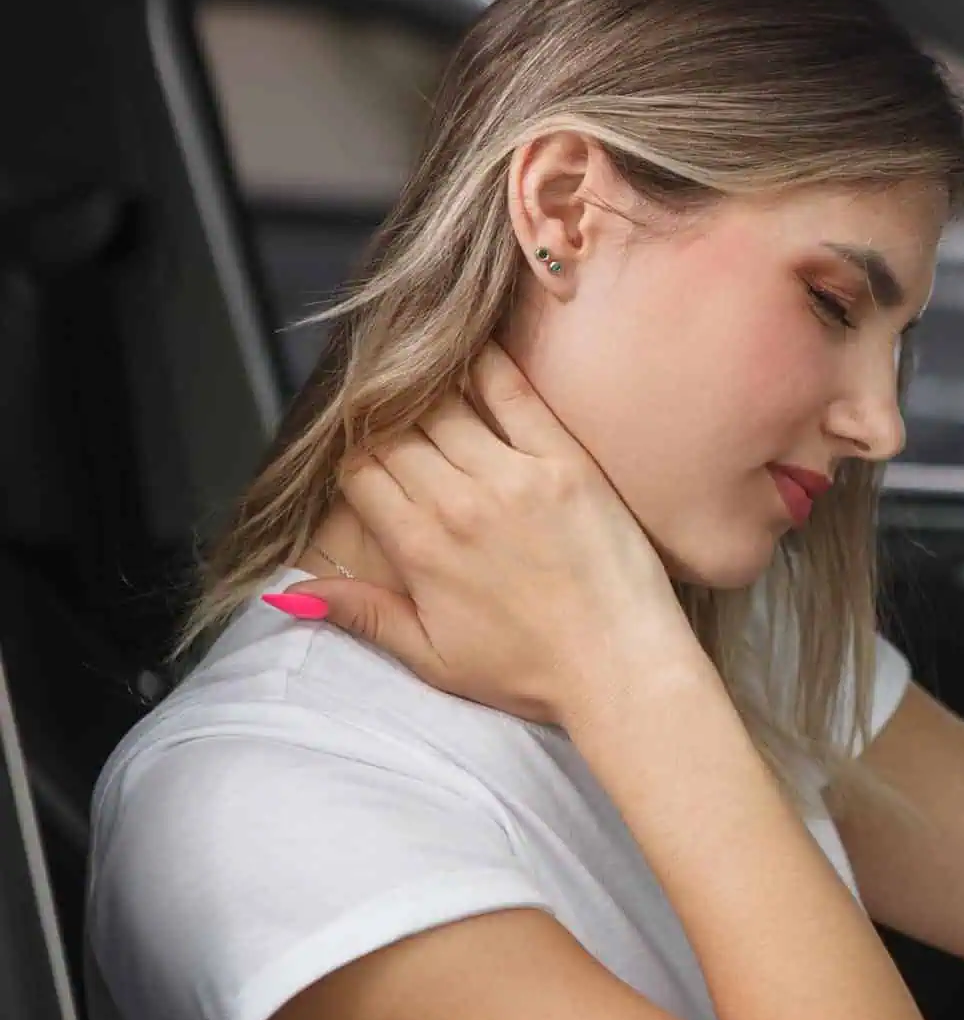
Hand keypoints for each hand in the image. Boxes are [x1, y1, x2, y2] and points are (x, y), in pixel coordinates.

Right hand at [280, 344, 703, 724]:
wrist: (621, 672)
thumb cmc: (533, 675)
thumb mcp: (433, 659)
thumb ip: (363, 615)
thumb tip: (287, 592)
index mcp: (419, 548)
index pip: (358, 470)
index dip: (354, 455)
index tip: (365, 451)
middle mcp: (458, 503)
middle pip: (395, 432)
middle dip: (384, 419)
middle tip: (393, 408)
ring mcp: (514, 478)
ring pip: (445, 405)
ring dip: (427, 389)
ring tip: (424, 376)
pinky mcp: (567, 464)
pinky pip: (517, 396)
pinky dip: (490, 365)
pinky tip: (476, 344)